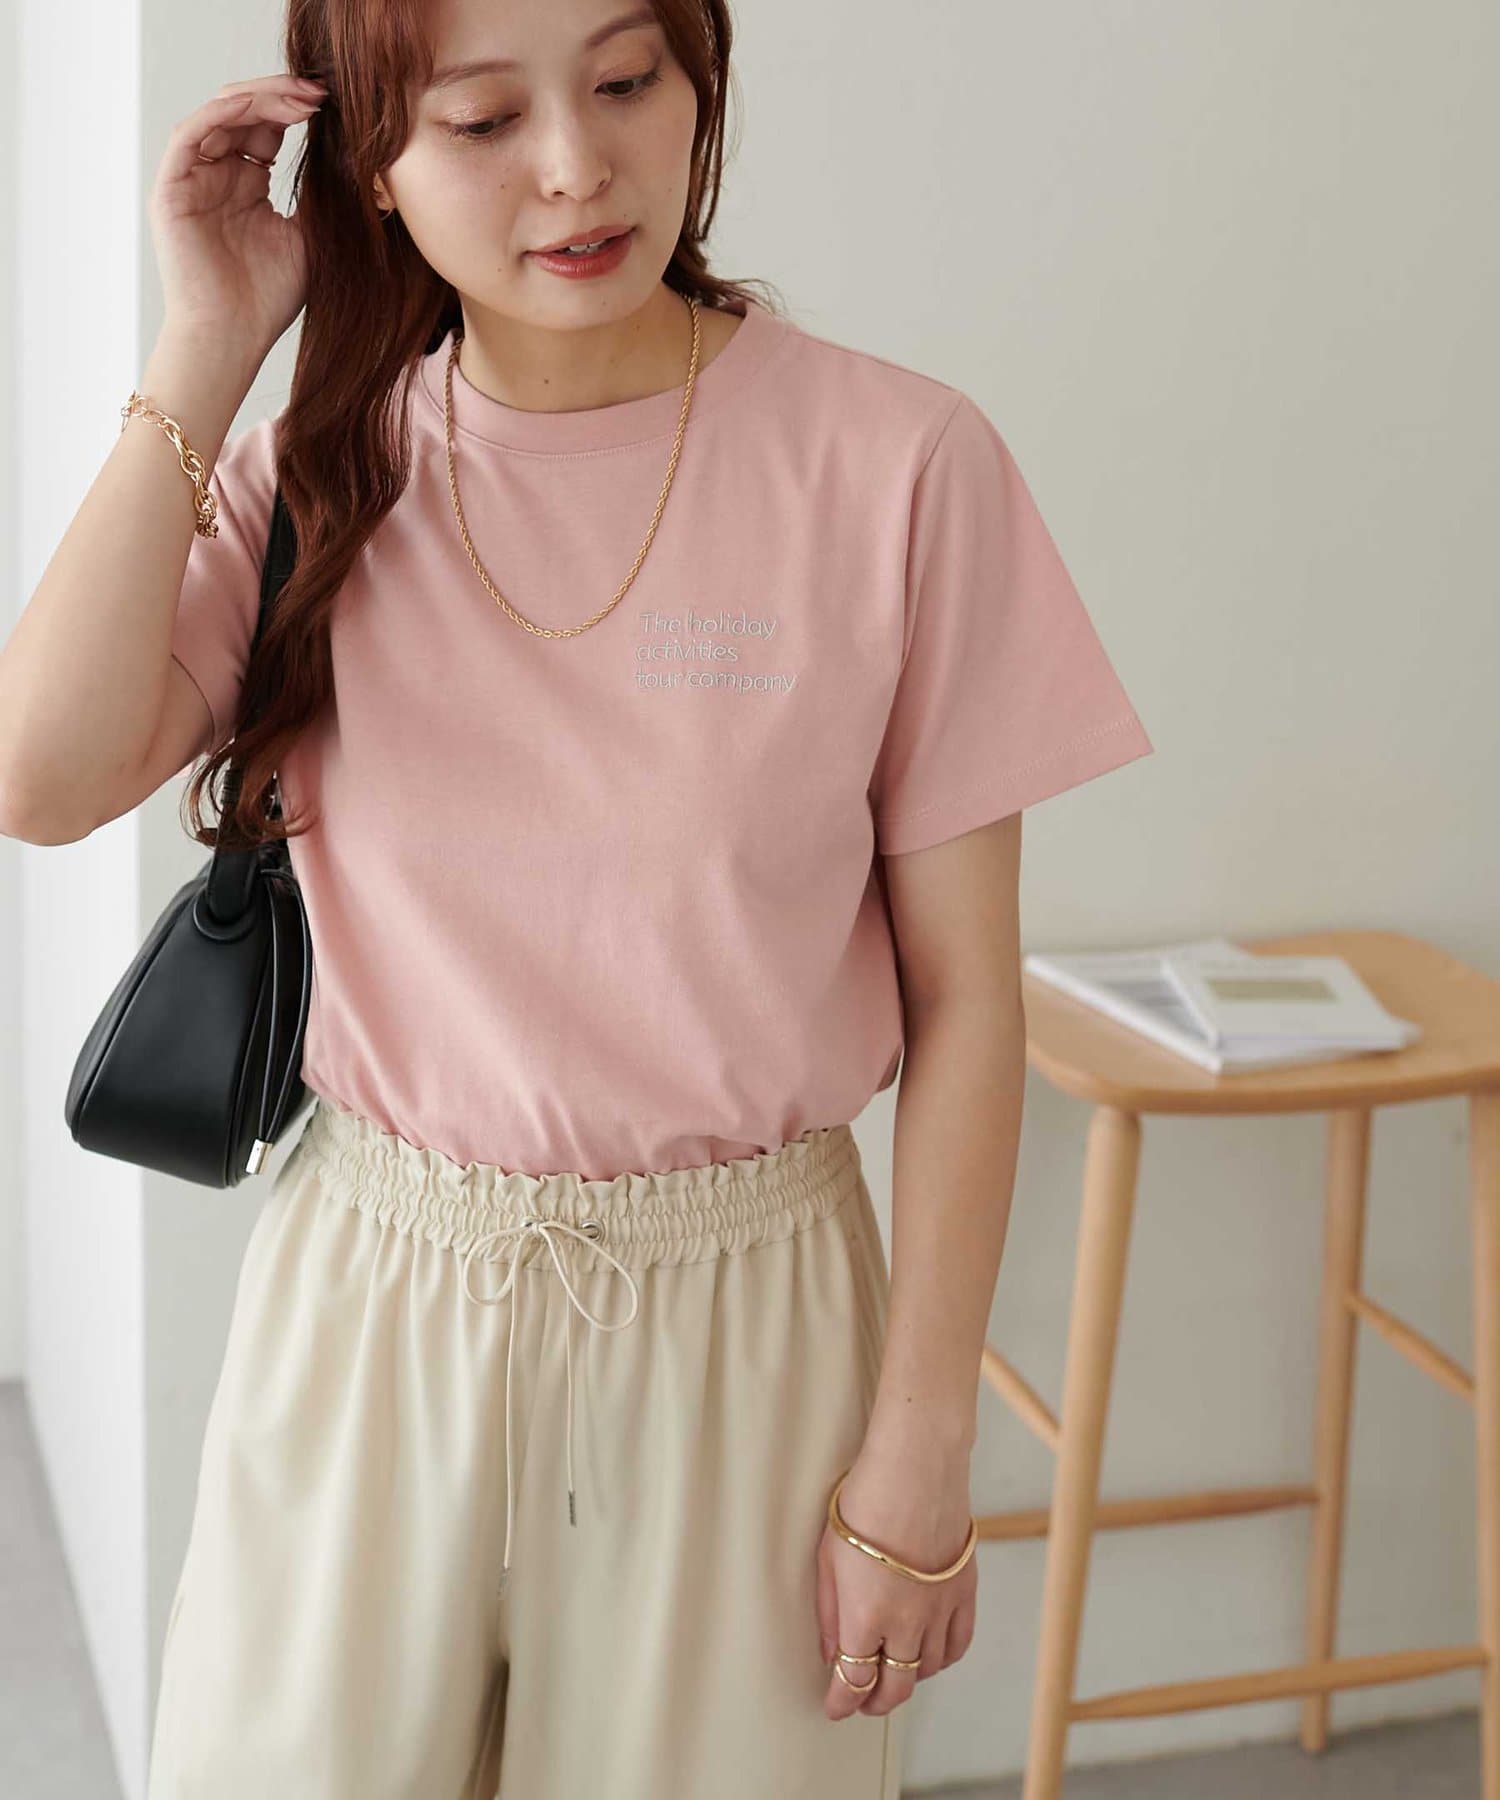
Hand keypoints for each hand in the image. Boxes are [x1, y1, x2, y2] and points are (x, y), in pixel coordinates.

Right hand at [149, 74, 329, 358]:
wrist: (232, 336)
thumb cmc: (268, 299)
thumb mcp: (309, 237)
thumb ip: (320, 195)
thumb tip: (357, 158)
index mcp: (246, 183)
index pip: (267, 127)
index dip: (296, 110)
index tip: (334, 104)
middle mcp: (217, 174)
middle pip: (243, 112)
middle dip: (281, 96)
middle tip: (320, 92)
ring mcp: (192, 178)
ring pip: (219, 114)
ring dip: (259, 99)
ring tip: (300, 99)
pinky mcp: (171, 188)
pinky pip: (191, 134)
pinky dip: (222, 114)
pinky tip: (258, 109)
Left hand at [815, 1438, 977, 1719]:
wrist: (915, 1465)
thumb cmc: (865, 1501)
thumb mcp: (828, 1556)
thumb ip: (829, 1612)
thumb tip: (832, 1652)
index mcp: (866, 1616)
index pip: (854, 1681)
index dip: (842, 1702)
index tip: (835, 1707)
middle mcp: (907, 1623)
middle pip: (895, 1688)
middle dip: (875, 1703)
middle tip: (862, 1702)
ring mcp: (940, 1609)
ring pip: (927, 1670)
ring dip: (907, 1680)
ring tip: (892, 1673)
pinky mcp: (964, 1591)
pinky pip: (958, 1644)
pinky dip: (942, 1659)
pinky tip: (928, 1655)